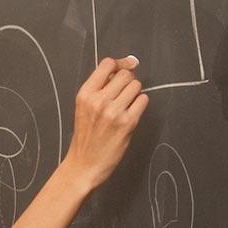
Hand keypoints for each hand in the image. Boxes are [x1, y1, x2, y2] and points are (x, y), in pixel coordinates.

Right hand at [63, 56, 147, 188]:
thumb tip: (124, 67)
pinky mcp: (127, 123)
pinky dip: (140, 104)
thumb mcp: (84, 107)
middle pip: (125, 74)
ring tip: (126, 105)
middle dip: (128, 81)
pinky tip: (132, 113)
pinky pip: (143, 100)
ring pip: (136, 86)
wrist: (84, 164)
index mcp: (85, 94)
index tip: (128, 65)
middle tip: (124, 93)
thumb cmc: (86, 137)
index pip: (107, 64)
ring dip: (135, 93)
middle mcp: (99, 100)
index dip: (120, 63)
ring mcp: (114, 112)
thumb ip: (100, 88)